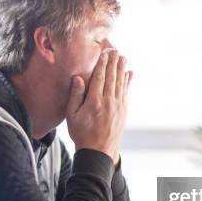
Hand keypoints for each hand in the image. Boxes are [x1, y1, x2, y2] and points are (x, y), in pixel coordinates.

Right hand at [66, 50, 132, 164]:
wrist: (98, 151)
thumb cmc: (82, 133)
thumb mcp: (72, 116)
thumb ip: (75, 96)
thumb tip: (78, 78)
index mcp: (94, 101)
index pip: (98, 77)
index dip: (101, 64)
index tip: (104, 53)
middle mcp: (108, 102)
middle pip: (111, 77)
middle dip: (113, 62)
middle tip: (115, 49)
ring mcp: (118, 106)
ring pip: (120, 83)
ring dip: (122, 69)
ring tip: (123, 57)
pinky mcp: (123, 112)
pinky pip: (126, 93)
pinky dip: (128, 82)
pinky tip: (129, 74)